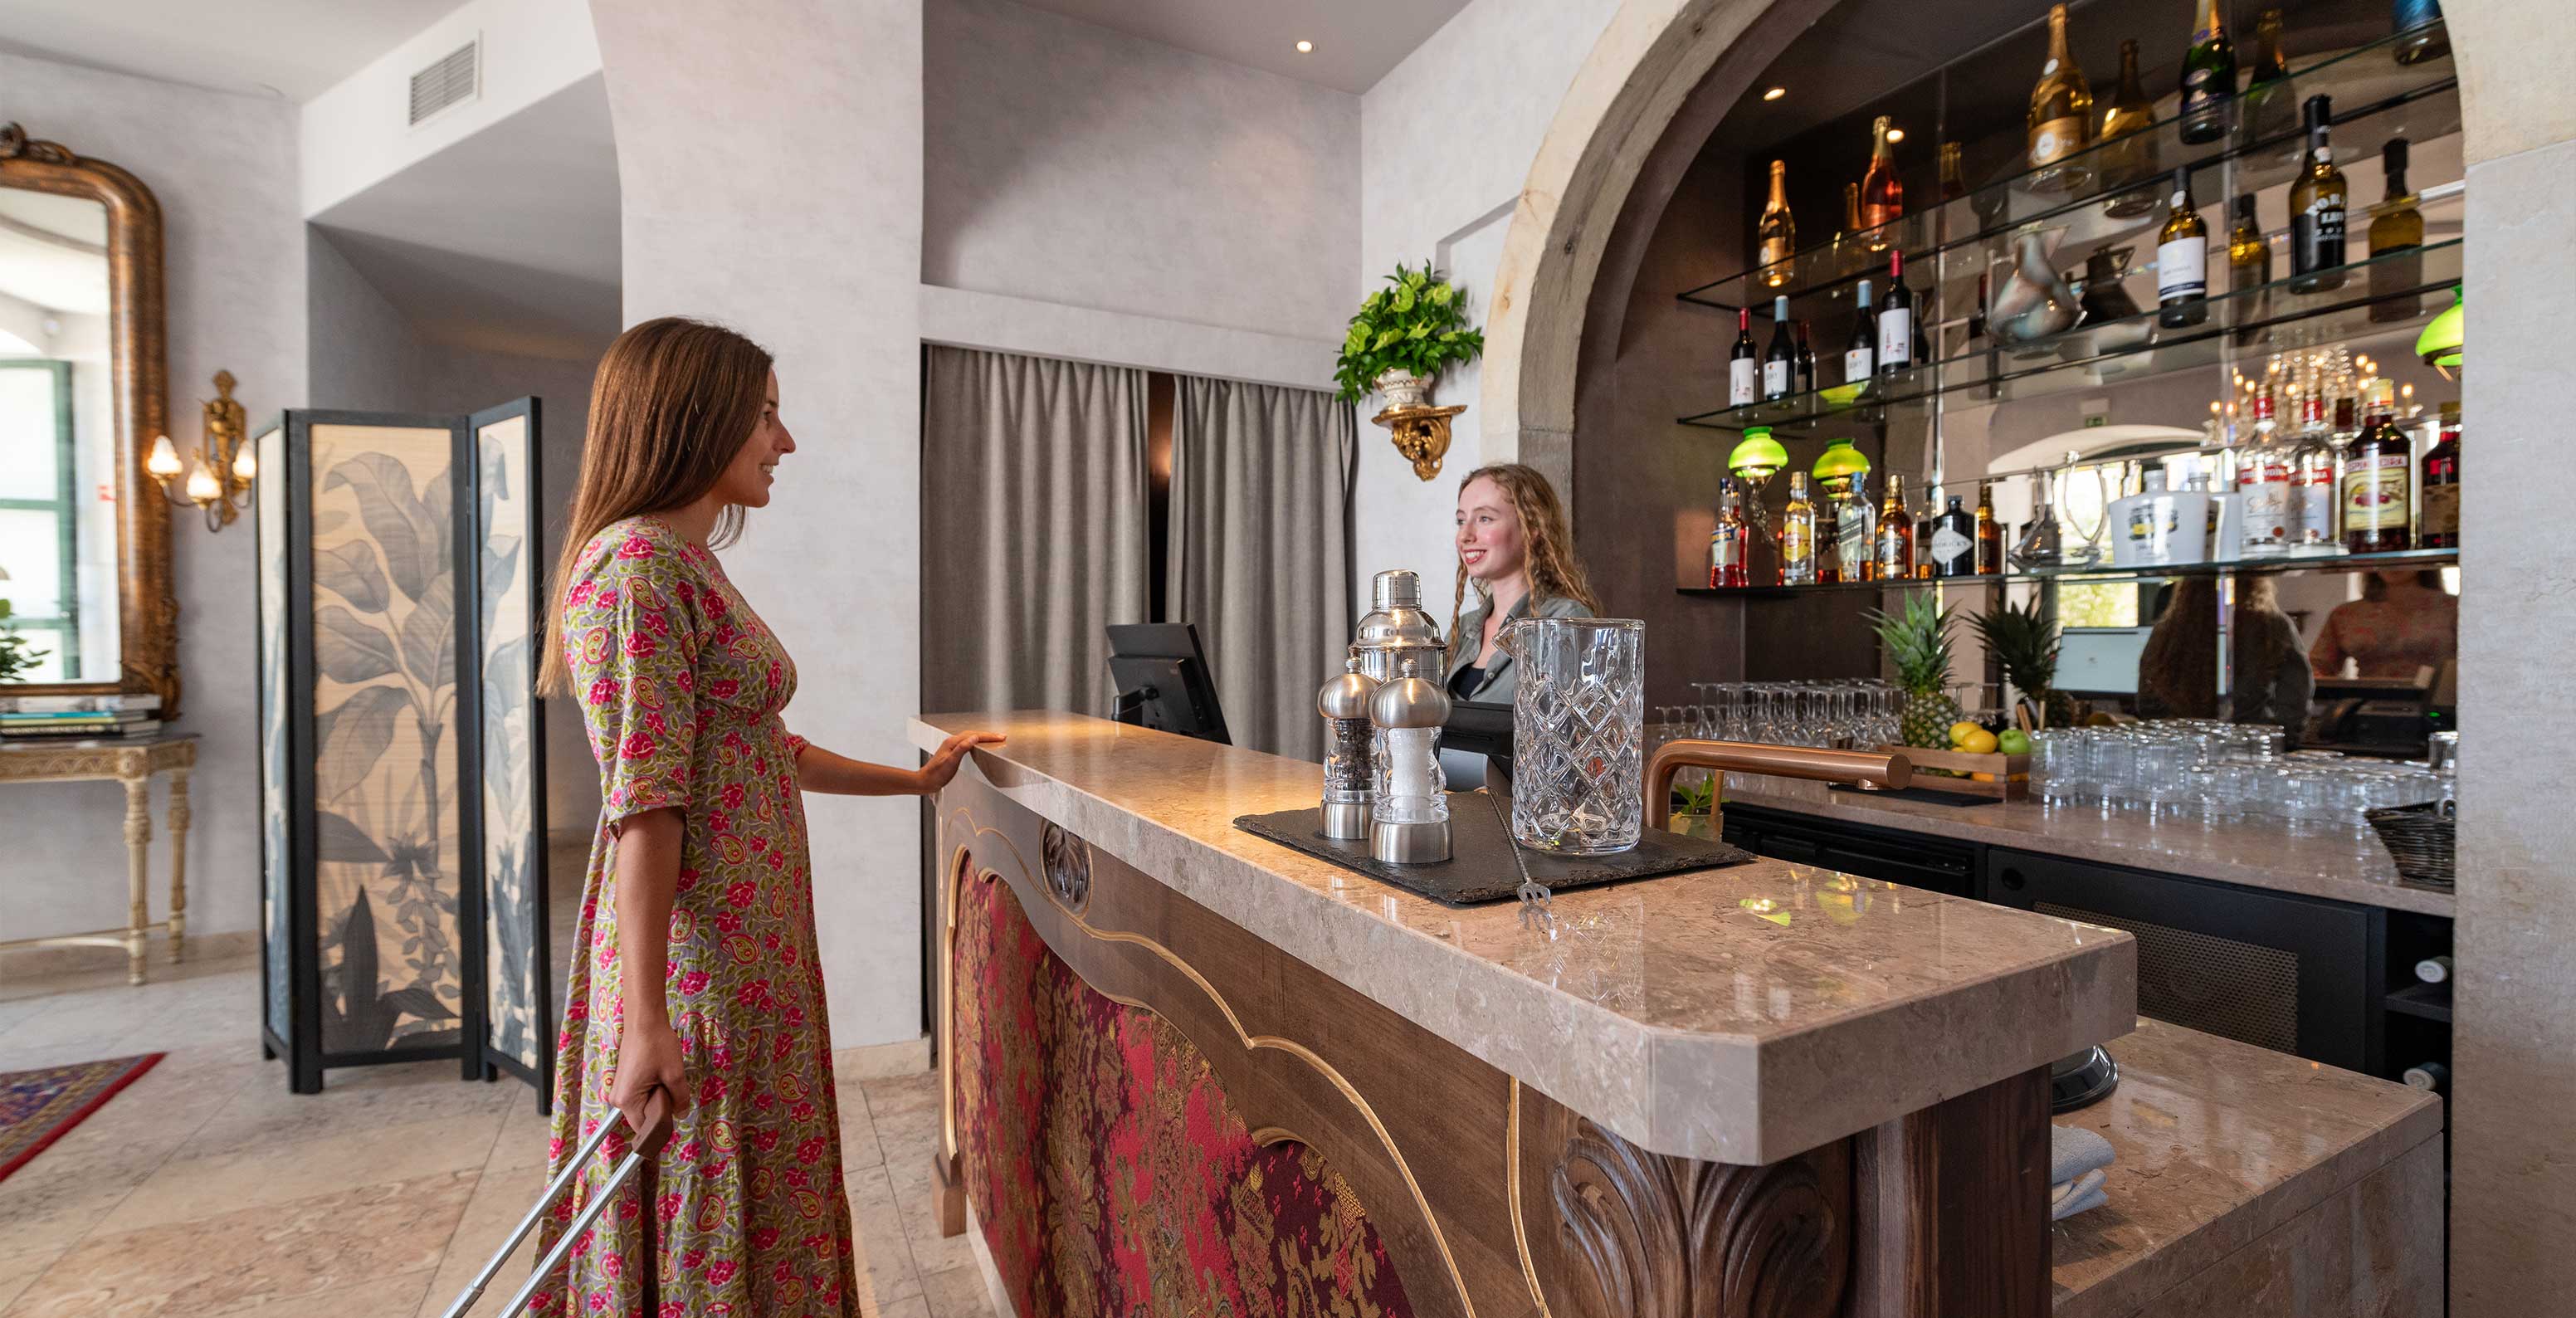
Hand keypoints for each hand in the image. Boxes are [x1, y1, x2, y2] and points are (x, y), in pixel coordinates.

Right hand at [610, 1017, 693, 1132]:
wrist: (644, 1020)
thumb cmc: (657, 1044)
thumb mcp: (675, 1074)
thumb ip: (679, 1098)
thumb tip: (681, 1114)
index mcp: (627, 1101)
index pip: (645, 1129)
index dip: (662, 1125)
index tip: (675, 1113)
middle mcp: (618, 1099)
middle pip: (644, 1117)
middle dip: (661, 1109)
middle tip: (671, 1088)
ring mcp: (620, 1090)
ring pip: (644, 1105)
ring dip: (658, 1098)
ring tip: (665, 1078)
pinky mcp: (624, 1081)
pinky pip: (641, 1095)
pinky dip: (653, 1090)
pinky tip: (659, 1075)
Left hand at [917, 730, 1006, 793]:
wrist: (925, 781)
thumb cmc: (937, 774)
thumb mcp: (951, 762)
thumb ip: (962, 748)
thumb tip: (974, 738)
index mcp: (953, 742)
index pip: (975, 736)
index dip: (989, 736)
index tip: (1000, 737)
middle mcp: (952, 742)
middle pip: (973, 734)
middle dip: (988, 735)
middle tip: (1001, 737)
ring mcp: (951, 746)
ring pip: (970, 737)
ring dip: (983, 737)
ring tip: (994, 739)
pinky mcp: (951, 752)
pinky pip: (967, 743)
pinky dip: (976, 742)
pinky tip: (978, 745)